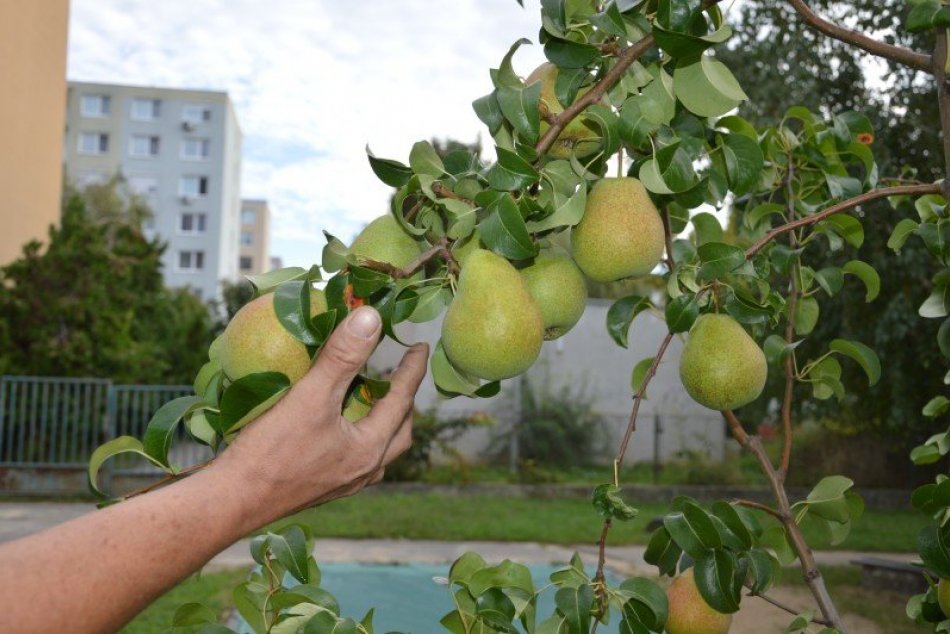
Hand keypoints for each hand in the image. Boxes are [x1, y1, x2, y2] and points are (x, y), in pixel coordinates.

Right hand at [211, 306, 428, 524]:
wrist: (230, 502)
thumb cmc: (271, 451)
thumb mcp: (310, 396)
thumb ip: (343, 356)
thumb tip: (371, 317)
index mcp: (369, 449)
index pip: (402, 401)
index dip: (413, 370)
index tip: (421, 346)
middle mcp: (363, 471)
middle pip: (400, 431)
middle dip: (404, 400)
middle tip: (401, 372)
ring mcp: (343, 483)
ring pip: (379, 448)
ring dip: (383, 420)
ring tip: (373, 395)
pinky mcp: (321, 487)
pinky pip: (355, 456)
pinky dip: (358, 433)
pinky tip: (338, 422)